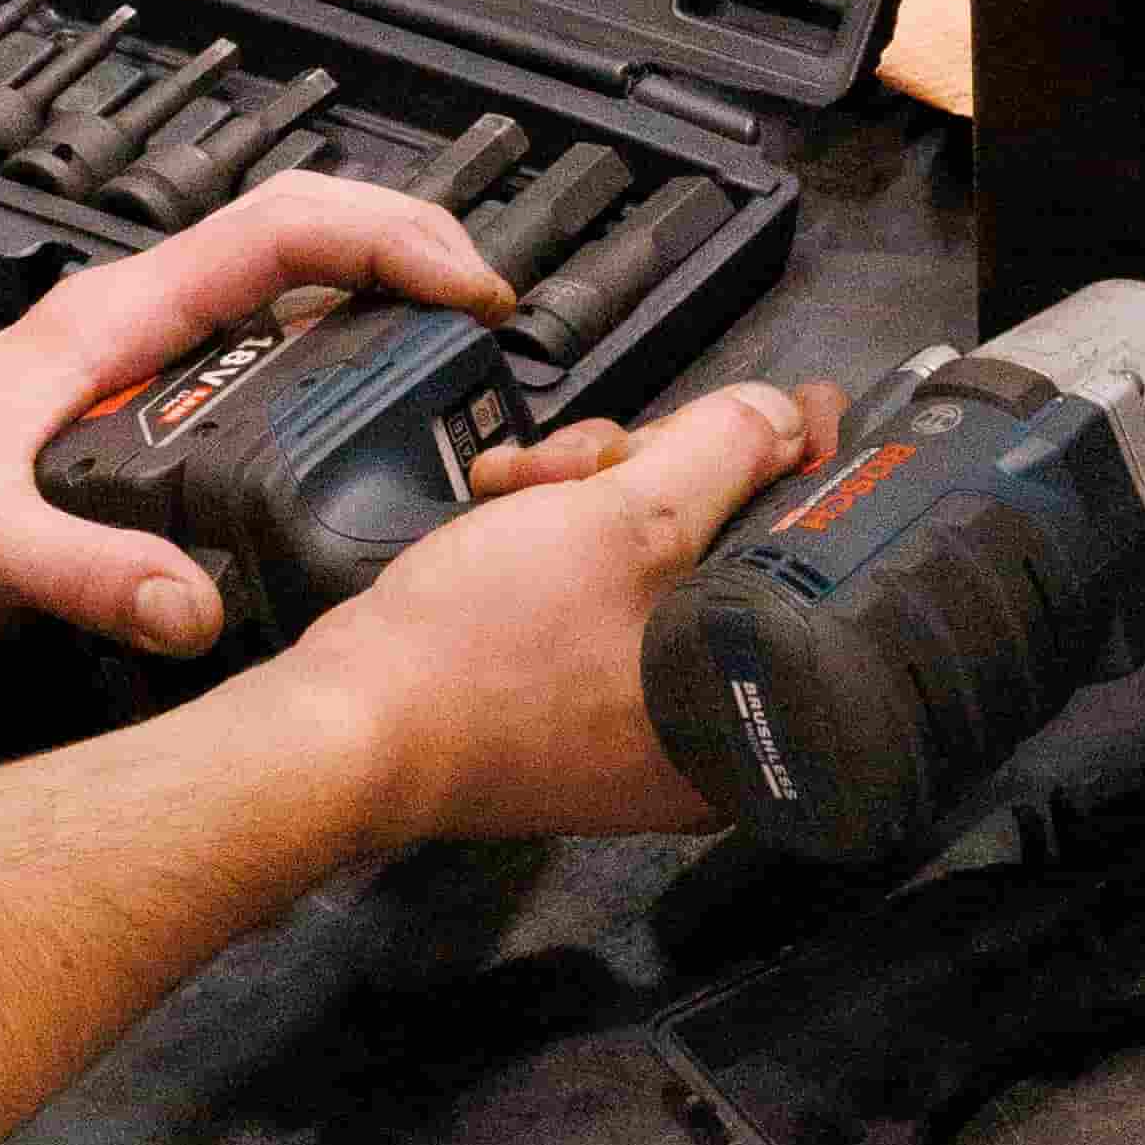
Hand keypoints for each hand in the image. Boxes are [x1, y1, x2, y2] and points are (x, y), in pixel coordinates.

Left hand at [0, 168, 511, 674]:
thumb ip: (81, 575)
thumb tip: (191, 609)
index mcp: (122, 316)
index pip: (282, 227)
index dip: (388, 236)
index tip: (471, 291)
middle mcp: (150, 324)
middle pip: (312, 242)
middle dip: (416, 258)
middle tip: (497, 335)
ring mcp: (156, 365)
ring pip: (303, 295)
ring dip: (392, 306)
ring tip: (468, 376)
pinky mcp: (157, 417)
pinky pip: (279, 361)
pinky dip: (349, 368)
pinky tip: (381, 432)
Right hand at [298, 375, 845, 845]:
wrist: (347, 718)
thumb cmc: (475, 656)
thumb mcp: (621, 525)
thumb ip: (718, 458)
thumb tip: (780, 420)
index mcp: (740, 718)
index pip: (797, 564)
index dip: (782, 470)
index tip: (780, 411)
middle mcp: (694, 733)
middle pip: (717, 552)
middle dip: (648, 475)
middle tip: (594, 458)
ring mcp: (623, 719)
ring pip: (644, 560)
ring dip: (588, 493)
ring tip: (527, 481)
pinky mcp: (562, 697)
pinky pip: (590, 594)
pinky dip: (554, 537)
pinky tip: (509, 505)